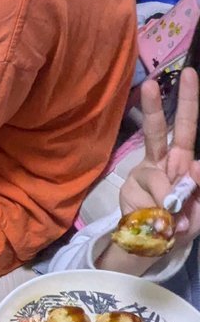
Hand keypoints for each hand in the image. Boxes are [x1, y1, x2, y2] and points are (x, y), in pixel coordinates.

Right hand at [120, 68, 199, 247]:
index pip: (187, 126)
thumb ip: (199, 188)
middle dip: (163, 105)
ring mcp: (143, 174)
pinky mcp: (128, 191)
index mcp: (183, 160)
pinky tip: (159, 222)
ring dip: (167, 195)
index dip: (189, 102)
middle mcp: (162, 161)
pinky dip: (156, 210)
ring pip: (156, 175)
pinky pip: (146, 198)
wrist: (152, 247)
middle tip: (160, 80)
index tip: (190, 74)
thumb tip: (193, 166)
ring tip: (174, 216)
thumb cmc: (181, 225)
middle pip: (163, 129)